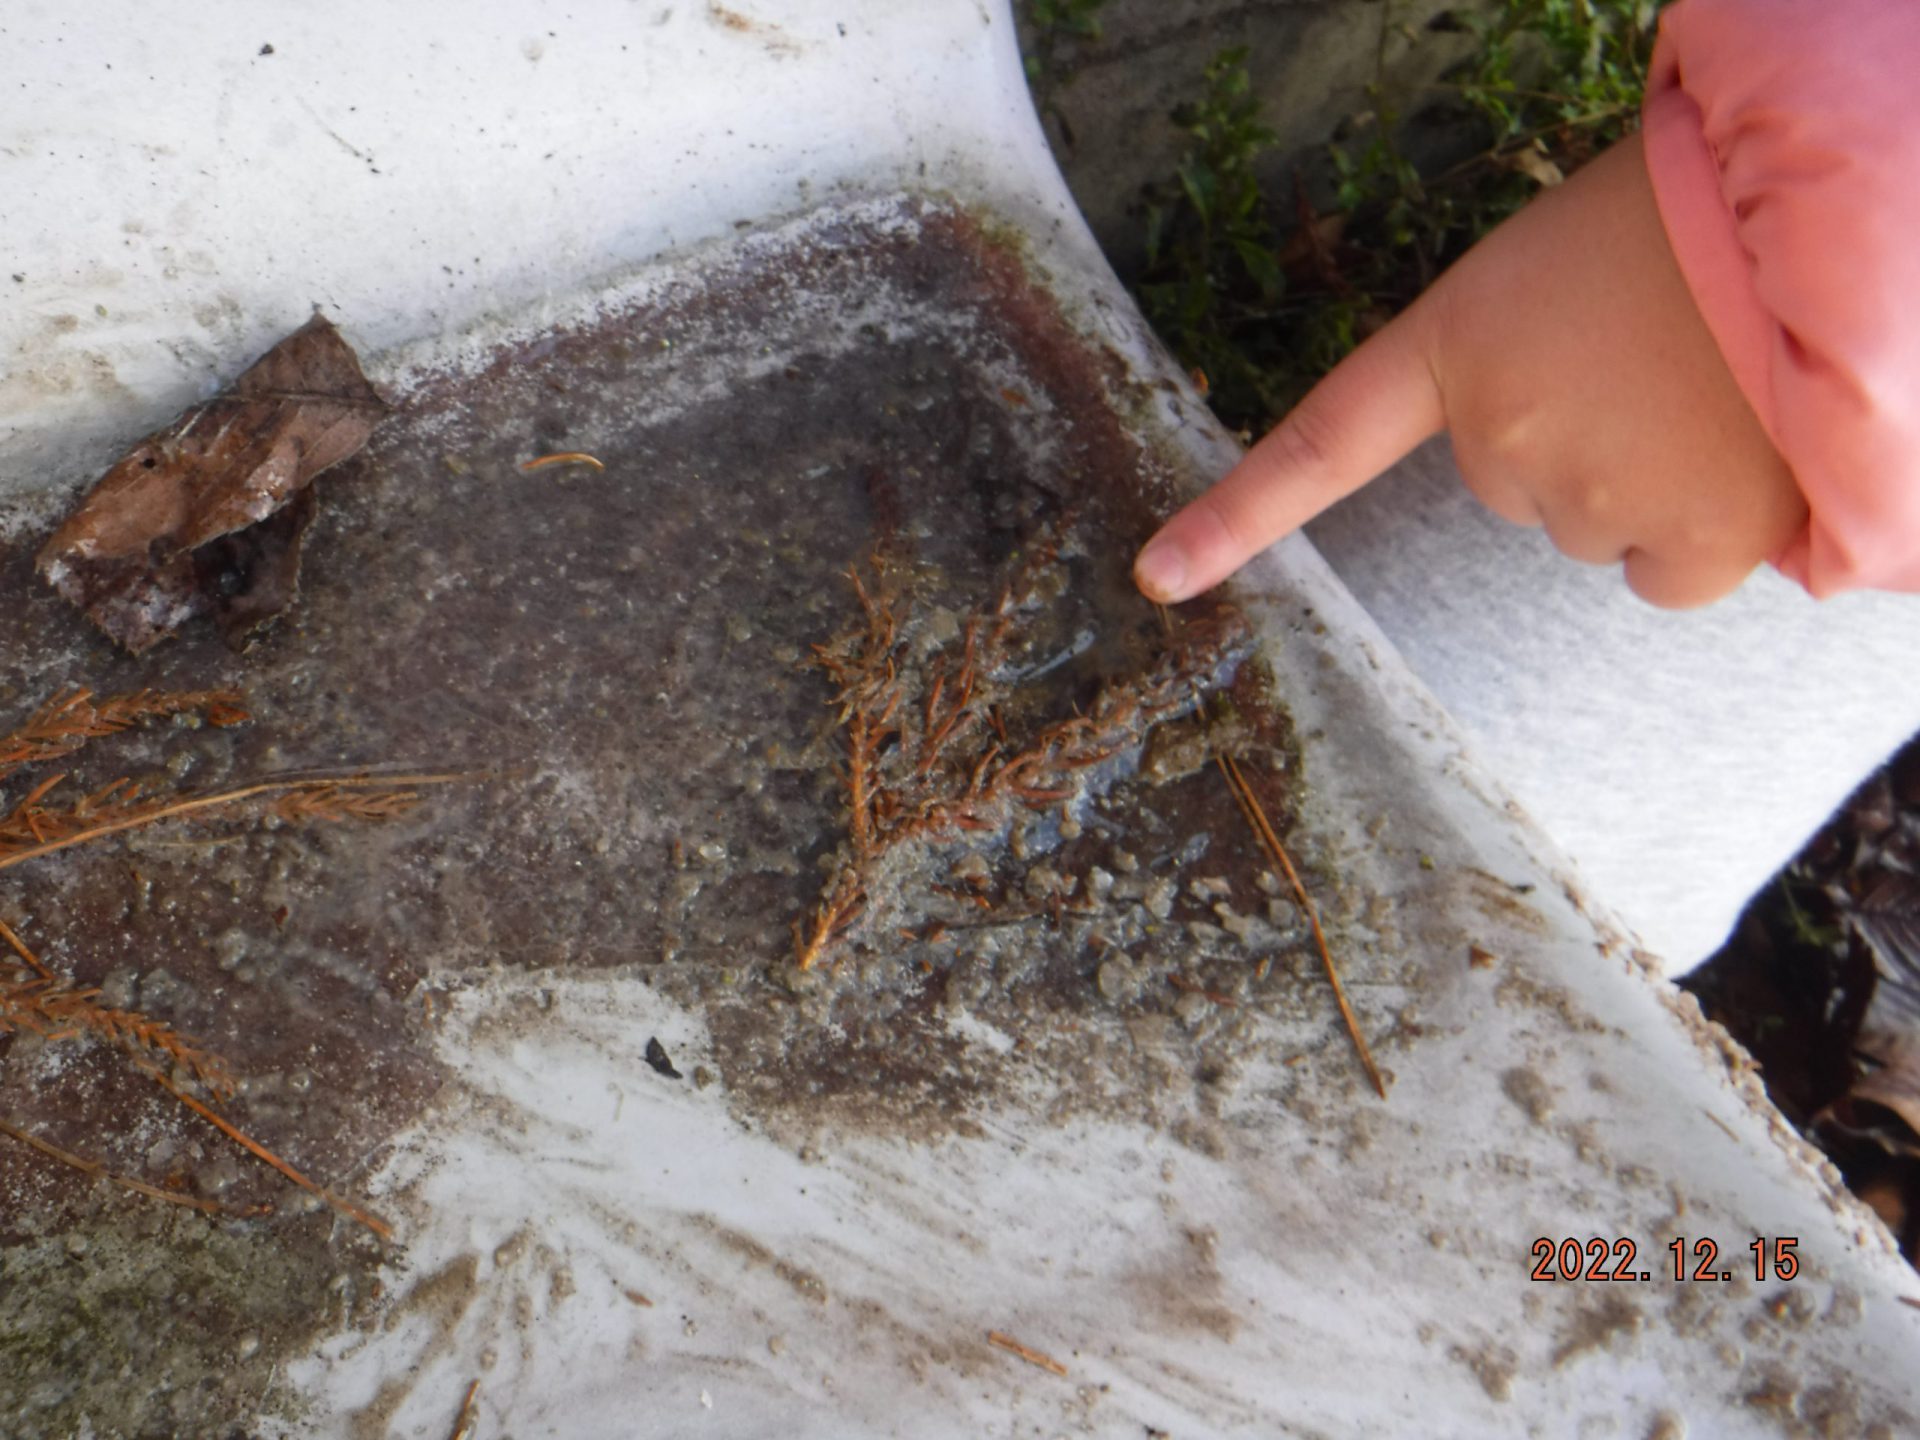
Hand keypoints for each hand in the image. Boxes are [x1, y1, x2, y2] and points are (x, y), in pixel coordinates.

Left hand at [1133, 134, 1807, 609]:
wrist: (1827, 216)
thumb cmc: (1697, 218)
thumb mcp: (1567, 263)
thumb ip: (1525, 359)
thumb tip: (1565, 450)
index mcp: (1461, 344)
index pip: (1321, 442)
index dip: (1235, 517)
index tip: (1158, 576)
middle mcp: (1501, 433)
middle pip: (1512, 486)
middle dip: (1575, 439)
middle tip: (1652, 361)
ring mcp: (1586, 494)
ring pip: (1592, 528)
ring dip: (1647, 480)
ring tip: (1708, 391)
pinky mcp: (1685, 540)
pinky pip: (1664, 575)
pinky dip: (1705, 536)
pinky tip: (1739, 454)